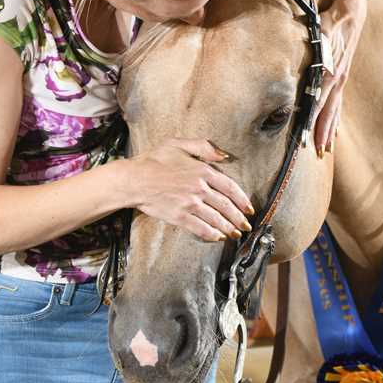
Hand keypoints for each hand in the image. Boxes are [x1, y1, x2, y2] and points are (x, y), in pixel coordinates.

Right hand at [126, 139, 253, 241]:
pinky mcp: (179, 216)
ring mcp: (190, 204)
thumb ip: (204, 147)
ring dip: (229, 228)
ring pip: (216, 219)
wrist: (133, 179)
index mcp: (203, 170)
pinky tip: (218, 237)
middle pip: (226, 206)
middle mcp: (200, 188)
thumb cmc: (154, 160)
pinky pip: (200, 228)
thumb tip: (225, 155)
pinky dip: (211, 234)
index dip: (243, 200)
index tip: (249, 208)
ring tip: (235, 234)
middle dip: (239, 218)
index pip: (230, 187)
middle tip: (246, 226)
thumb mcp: (179, 144)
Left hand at [314, 10, 364, 155]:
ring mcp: (341, 80)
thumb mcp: (320, 30)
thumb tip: (311, 56)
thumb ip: (316, 44)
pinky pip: (338, 104)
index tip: (308, 136)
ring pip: (335, 111)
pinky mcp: (341, 78)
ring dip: (329, 130)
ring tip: (326, 149)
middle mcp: (338, 80)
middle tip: (318, 152)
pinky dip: (334, 119)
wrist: (350, 14)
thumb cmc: (330, 21)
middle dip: (323, 133)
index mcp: (331, 72)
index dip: (314, 120)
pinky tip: (333, 131)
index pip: (320, 101)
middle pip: (329, 112)